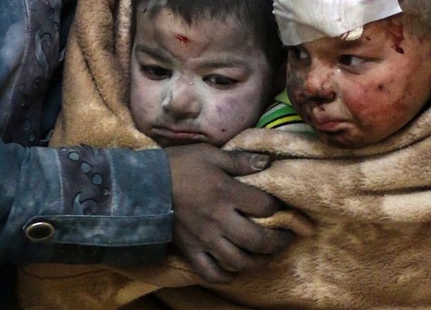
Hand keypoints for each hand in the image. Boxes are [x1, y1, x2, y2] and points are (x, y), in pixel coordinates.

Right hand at [165, 143, 292, 283]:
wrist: (143, 185)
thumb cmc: (179, 165)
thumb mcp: (209, 154)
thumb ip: (240, 160)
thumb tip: (267, 162)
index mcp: (226, 193)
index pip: (264, 206)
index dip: (278, 207)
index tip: (282, 207)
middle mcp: (219, 220)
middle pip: (258, 240)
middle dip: (278, 242)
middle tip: (286, 238)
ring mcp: (204, 240)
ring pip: (239, 261)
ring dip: (258, 262)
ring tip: (266, 256)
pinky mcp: (190, 251)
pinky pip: (212, 273)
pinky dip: (227, 276)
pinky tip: (234, 270)